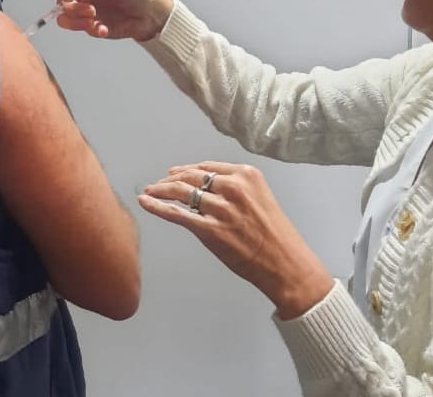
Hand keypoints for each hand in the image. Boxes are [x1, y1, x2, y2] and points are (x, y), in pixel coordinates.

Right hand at [56, 0, 172, 40]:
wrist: (154, 16)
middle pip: (63, 1)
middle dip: (74, 8)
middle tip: (92, 11)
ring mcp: (88, 10)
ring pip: (66, 18)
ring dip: (77, 22)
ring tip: (94, 22)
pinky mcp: (93, 25)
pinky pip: (83, 30)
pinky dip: (92, 30)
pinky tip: (104, 29)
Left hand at [138, 161, 333, 319]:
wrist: (286, 264)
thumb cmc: (275, 236)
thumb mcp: (259, 199)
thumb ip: (235, 189)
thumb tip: (204, 187)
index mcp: (247, 175)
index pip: (207, 167)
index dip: (186, 170)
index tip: (173, 173)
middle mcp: (234, 188)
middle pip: (191, 177)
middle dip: (170, 180)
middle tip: (157, 184)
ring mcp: (222, 209)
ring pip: (181, 192)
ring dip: (160, 190)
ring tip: (149, 191)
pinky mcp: (211, 230)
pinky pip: (177, 213)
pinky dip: (157, 206)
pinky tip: (146, 202)